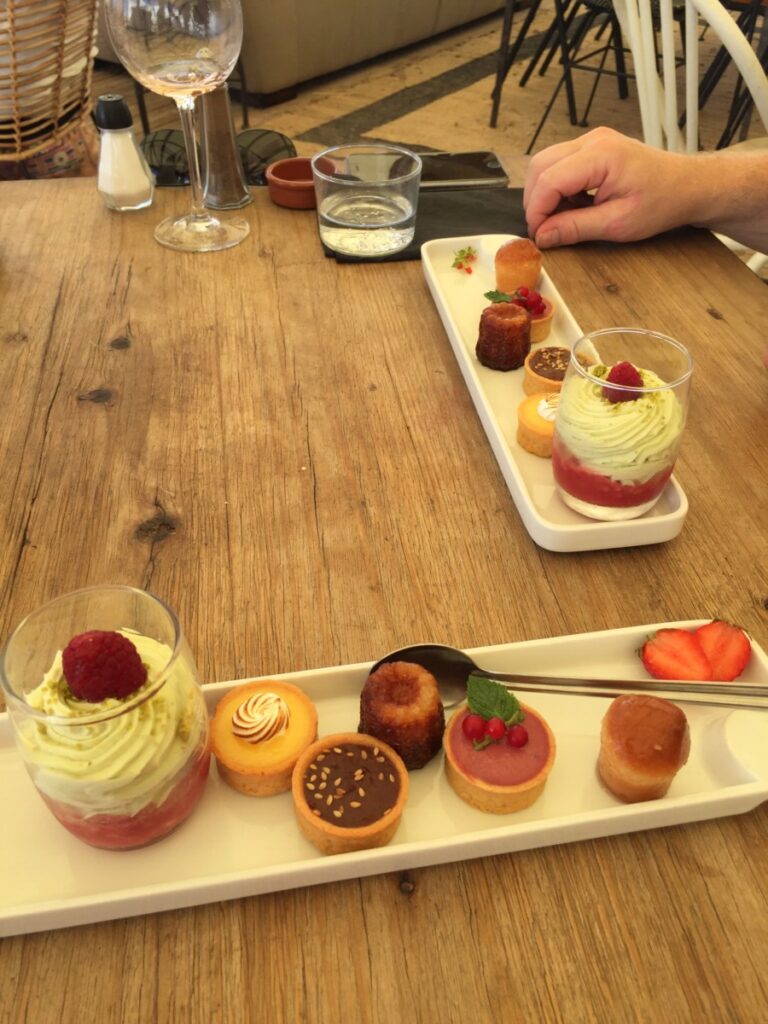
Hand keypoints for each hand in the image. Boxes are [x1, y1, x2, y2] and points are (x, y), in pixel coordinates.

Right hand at [524, 128, 691, 248]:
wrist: (687, 186)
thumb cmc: (662, 201)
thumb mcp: (618, 224)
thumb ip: (576, 228)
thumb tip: (543, 235)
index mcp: (601, 155)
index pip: (549, 180)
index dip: (537, 211)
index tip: (539, 236)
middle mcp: (593, 140)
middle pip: (540, 166)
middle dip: (536, 201)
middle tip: (545, 230)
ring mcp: (592, 140)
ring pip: (545, 163)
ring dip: (545, 194)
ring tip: (562, 218)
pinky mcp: (593, 147)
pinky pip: (560, 164)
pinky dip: (557, 188)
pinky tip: (573, 205)